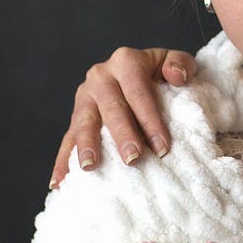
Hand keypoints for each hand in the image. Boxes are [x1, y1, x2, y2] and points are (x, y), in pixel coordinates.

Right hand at [50, 46, 197, 187]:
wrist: (143, 74)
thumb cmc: (163, 74)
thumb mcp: (176, 62)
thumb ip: (182, 64)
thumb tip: (177, 77)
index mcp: (126, 62)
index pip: (138, 92)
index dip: (150, 120)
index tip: (162, 148)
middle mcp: (101, 76)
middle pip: (112, 107)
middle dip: (122, 134)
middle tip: (133, 159)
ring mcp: (85, 97)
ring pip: (84, 121)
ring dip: (86, 144)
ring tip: (91, 167)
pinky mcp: (76, 116)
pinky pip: (67, 139)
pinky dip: (63, 160)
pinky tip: (60, 181)